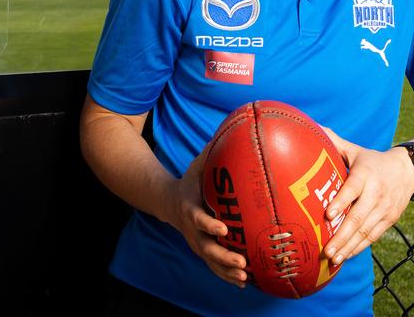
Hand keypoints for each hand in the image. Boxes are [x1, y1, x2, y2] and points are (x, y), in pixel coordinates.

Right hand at [165, 149, 248, 287]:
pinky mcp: (202, 250)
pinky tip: (243, 283)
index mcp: (190, 208)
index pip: (198, 219)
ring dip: (226, 271)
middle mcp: (192, 230)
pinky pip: (214, 267)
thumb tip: (233, 131)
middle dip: (223, 256)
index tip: (224, 229)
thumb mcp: (197, 166)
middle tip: (241, 261)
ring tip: (244, 277)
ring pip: (210, 261)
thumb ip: (213, 153)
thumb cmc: (190, 181)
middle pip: (206, 247)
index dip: (209, 225)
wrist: (169, 202)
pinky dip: (226, 276)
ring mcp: (196, 242)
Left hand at [320, 125, 413, 265]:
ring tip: (333, 258)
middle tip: (326, 249)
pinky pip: (373, 236)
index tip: (328, 215)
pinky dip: (359, 247)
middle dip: (341, 235)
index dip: (341, 202)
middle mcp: (377, 192)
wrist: (408, 169)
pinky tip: (345, 256)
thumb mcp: (356, 150)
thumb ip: (334, 142)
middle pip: (358, 217)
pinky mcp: (390, 219)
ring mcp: (385, 208)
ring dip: (349, 246)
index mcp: (366, 174)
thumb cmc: (372, 160)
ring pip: (365, 231)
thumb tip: (313, 127)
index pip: (352, 189)